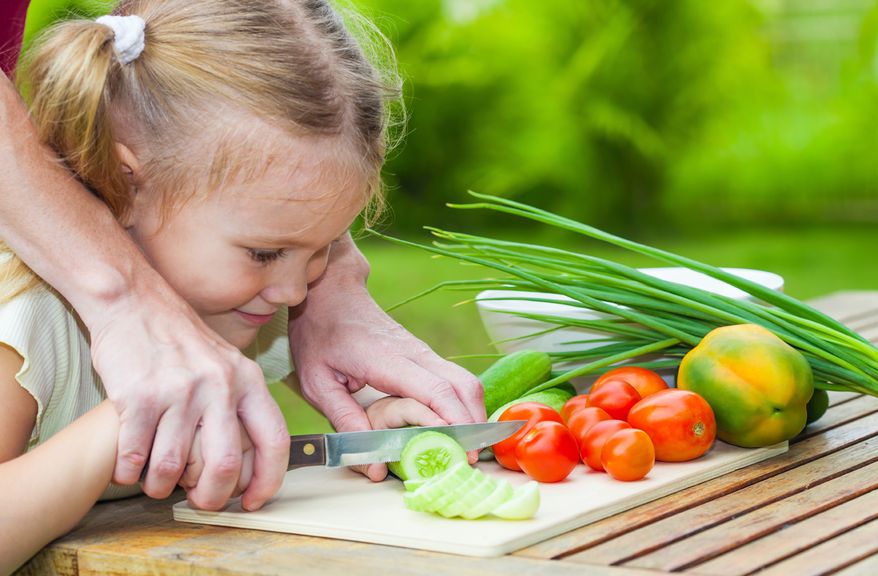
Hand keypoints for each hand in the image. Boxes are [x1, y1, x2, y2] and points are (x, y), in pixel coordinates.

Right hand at [90, 281, 288, 510]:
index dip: (268, 480)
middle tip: (199, 501)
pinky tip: (129, 467)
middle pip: (224, 465)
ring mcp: (178, 392)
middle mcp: (219, 386)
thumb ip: (241, 405)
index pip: (274, 440)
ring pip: (173, 468)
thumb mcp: (228, 363)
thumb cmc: (181, 340)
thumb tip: (248, 463)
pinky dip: (129, 473)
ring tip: (157, 483)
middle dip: (212, 497)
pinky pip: (135, 457)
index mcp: (248, 380)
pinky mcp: (138, 397)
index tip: (253, 500)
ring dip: (161, 487)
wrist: (135, 302)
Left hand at [287, 236, 484, 480]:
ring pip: (465, 382)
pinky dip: (463, 404)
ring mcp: (423, 352)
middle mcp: (415, 353)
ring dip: (473, 414)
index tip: (463, 451)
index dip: (455, 422)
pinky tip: (455, 427)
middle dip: (474, 424)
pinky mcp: (424, 355)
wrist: (331, 294)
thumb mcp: (317, 382)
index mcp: (388, 360)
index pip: (436, 391)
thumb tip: (373, 464)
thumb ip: (344, 420)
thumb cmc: (320, 335)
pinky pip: (455, 380)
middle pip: (464, 386)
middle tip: (468, 459)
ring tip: (464, 448)